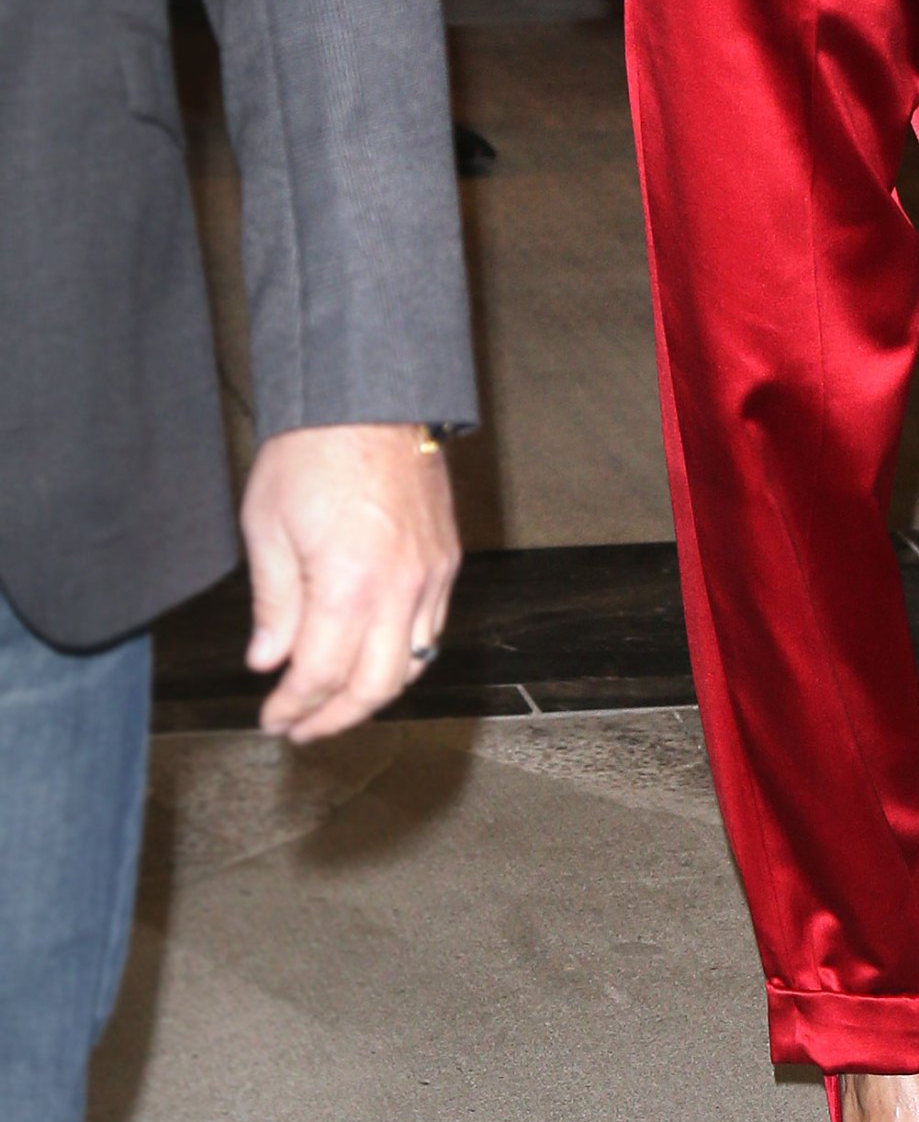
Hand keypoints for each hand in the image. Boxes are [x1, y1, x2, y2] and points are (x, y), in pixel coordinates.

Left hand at [240, 423, 460, 743]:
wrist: (369, 395)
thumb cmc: (312, 452)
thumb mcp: (267, 527)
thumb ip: (273, 604)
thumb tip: (268, 660)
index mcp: (349, 585)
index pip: (322, 675)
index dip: (294, 707)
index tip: (272, 718)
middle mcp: (400, 587)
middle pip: (376, 686)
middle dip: (336, 717)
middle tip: (303, 726)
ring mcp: (432, 573)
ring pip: (414, 662)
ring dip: (374, 691)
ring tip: (337, 698)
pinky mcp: (447, 556)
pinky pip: (434, 626)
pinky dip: (404, 652)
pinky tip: (374, 651)